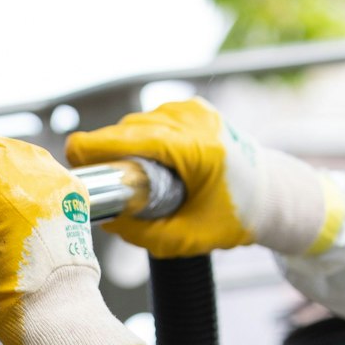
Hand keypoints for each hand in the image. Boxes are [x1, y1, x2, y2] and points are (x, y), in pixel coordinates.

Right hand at [65, 97, 340, 257]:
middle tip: (96, 180)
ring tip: (127, 175)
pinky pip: (150, 119)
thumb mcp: (188, 238)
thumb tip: (104, 219)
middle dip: (107, 151)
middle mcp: (198, 121)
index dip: (99, 144)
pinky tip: (145, 160)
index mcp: (202, 150)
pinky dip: (140, 138)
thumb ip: (143, 233)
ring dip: (124, 145)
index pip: (138, 139)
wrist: (272, 192)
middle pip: (131, 129)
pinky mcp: (192, 106)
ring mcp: (195, 109)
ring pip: (137, 122)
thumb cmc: (234, 217)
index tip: (72, 156)